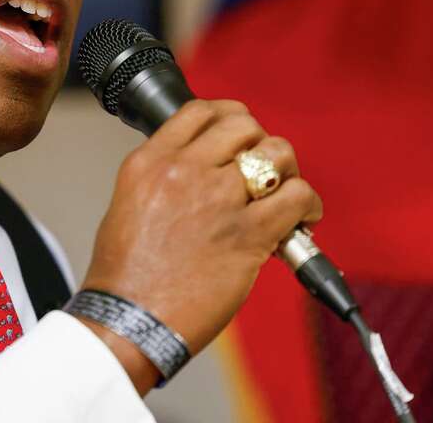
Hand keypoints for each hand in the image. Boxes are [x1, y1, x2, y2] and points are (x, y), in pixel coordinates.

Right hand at [77, 100, 322, 391]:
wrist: (128, 320)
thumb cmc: (124, 276)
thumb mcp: (127, 204)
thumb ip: (164, 179)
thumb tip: (202, 172)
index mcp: (151, 161)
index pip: (201, 111)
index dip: (230, 118)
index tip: (241, 136)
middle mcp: (184, 170)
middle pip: (244, 125)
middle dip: (260, 144)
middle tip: (264, 172)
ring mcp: (217, 199)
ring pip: (277, 153)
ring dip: (288, 171)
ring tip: (286, 195)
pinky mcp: (248, 234)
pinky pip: (296, 197)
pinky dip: (308, 206)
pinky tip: (302, 221)